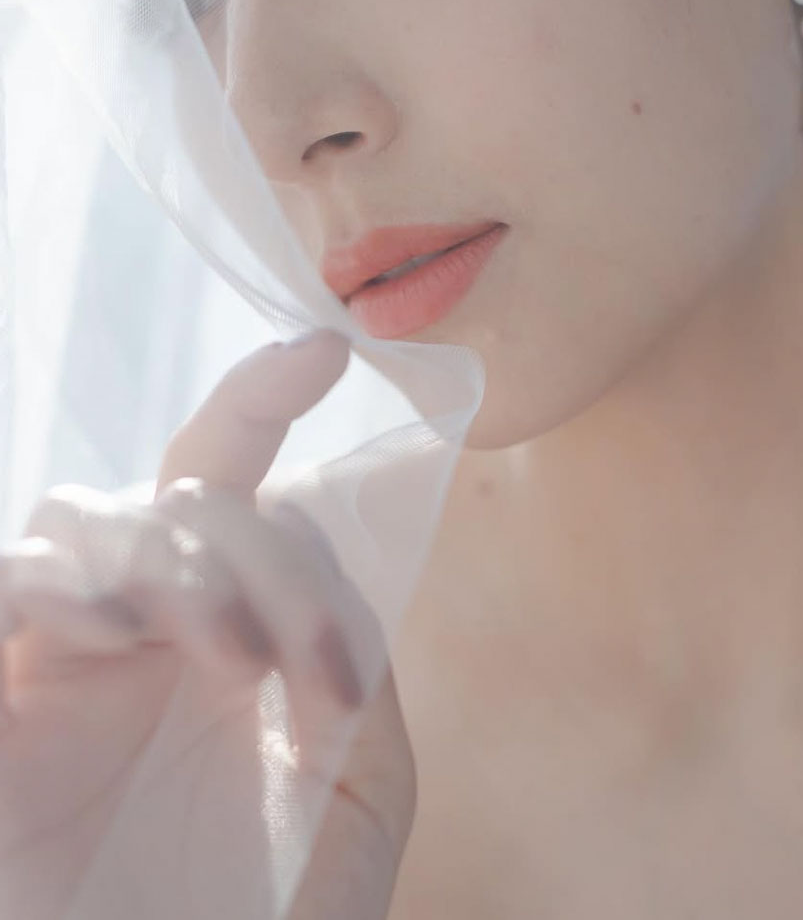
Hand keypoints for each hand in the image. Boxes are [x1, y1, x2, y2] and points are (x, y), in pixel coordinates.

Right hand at [0, 332, 417, 919]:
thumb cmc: (281, 909)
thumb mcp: (359, 784)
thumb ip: (350, 655)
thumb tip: (309, 540)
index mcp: (235, 623)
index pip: (236, 479)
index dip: (262, 393)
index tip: (326, 348)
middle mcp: (148, 624)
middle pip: (184, 493)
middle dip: (255, 554)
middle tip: (287, 666)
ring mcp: (65, 660)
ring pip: (85, 517)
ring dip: (168, 561)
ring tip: (225, 656)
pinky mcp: (4, 705)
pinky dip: (44, 583)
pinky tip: (105, 629)